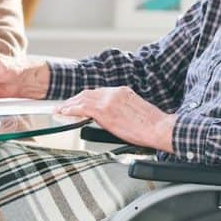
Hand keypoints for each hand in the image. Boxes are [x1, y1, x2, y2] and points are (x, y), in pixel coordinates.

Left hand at [56, 87, 175, 151]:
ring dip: (70, 104)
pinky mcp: (105, 111)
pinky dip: (71, 110)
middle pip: (88, 93)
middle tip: (65, 106)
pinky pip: (82, 107)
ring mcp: (109, 100)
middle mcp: (115, 92)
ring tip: (60, 110)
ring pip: (83, 98)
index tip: (79, 103)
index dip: (86, 98)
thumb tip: (110, 120)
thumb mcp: (135, 112)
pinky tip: (64, 113)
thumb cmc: (152, 126)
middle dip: (74, 100)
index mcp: (123, 92)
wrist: (160, 128)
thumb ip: (120, 111)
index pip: (99, 92)